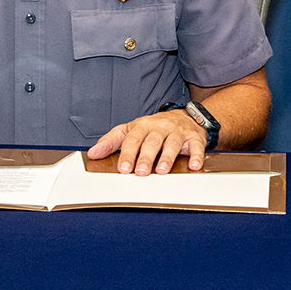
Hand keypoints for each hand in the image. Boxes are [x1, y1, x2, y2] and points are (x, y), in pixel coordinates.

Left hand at [87, 110, 206, 174]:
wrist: (186, 117)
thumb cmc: (154, 128)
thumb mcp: (131, 130)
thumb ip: (112, 141)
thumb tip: (93, 153)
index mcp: (143, 126)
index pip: (133, 139)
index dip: (127, 154)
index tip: (123, 168)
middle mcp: (160, 127)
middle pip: (152, 141)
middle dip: (145, 157)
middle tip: (140, 172)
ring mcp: (178, 131)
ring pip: (172, 143)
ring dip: (167, 157)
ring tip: (161, 170)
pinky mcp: (194, 137)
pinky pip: (197, 146)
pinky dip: (197, 155)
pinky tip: (194, 165)